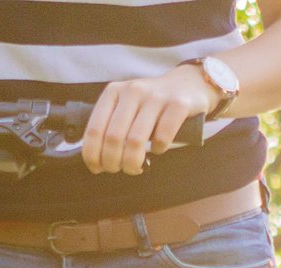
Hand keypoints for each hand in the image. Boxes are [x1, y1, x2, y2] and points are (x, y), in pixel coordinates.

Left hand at [81, 66, 218, 175]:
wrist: (188, 85)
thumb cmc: (152, 105)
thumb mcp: (126, 107)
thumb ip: (112, 126)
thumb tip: (98, 161)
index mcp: (114, 92)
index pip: (94, 129)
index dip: (92, 154)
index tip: (97, 168)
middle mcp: (133, 91)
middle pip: (114, 138)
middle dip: (112, 162)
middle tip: (118, 170)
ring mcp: (156, 97)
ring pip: (136, 140)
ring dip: (133, 162)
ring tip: (136, 168)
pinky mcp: (178, 105)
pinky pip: (163, 136)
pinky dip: (158, 149)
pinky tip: (158, 150)